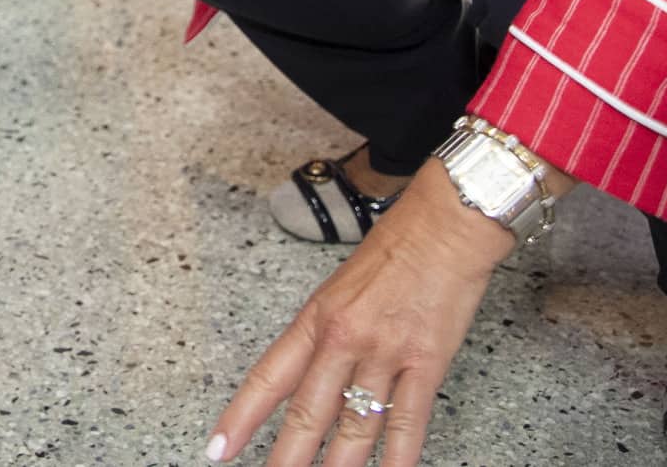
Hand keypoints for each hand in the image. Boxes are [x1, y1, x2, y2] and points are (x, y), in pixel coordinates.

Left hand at [208, 162, 510, 465]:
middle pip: (307, 414)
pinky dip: (397, 459)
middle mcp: (343, 337)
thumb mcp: (340, 287)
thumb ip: (324, 334)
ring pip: (354, 427)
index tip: (219, 450)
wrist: (446, 223)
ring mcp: (384, 352)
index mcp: (316, 317)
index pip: (269, 377)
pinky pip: (408, 422)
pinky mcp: (426, 362)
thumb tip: (308, 379)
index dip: (241, 417)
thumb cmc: (396, 247)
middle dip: (286, 459)